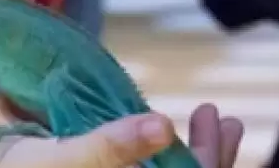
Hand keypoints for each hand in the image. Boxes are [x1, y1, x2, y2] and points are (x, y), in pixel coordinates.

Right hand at [0, 104, 242, 167]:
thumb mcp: (58, 161)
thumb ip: (109, 148)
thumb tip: (161, 126)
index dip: (210, 162)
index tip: (219, 119)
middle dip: (205, 155)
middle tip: (217, 116)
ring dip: (186, 153)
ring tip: (206, 119)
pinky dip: (150, 150)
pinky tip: (154, 129)